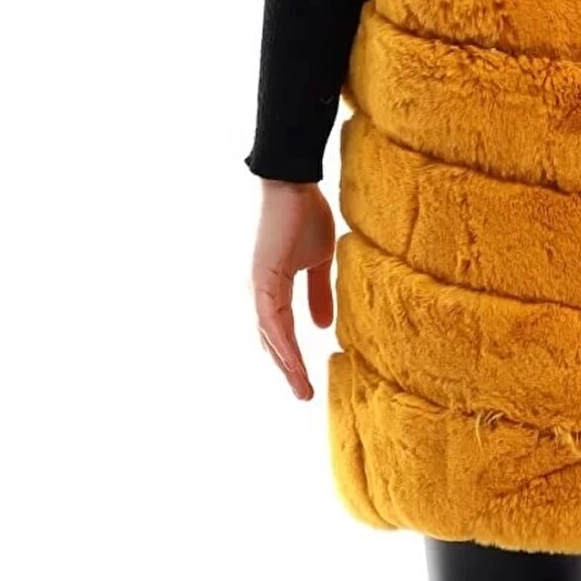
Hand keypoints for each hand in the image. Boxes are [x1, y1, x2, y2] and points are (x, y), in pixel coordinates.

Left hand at [251, 180, 335, 400]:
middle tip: (304, 395)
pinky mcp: (263, 279)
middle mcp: (260, 292)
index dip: (292, 358)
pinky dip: (281, 342)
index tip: (307, 382)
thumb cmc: (305, 216)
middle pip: (271, 341)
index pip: (281, 332)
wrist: (294, 184)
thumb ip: (319, 294)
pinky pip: (271, 319)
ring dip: (285, 364)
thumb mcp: (320, 261)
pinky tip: (292, 361)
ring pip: (269, 336)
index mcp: (273, 289)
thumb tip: (322, 327)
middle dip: (287, 370)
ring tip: (301, 388)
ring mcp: (259, 287)